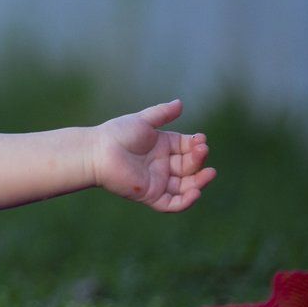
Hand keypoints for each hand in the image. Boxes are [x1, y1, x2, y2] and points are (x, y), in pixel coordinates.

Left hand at [92, 99, 215, 212]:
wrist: (98, 151)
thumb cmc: (117, 134)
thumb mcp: (143, 121)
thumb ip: (162, 114)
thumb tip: (181, 103)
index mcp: (162, 147)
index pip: (187, 148)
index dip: (196, 145)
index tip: (201, 140)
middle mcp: (162, 165)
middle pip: (189, 167)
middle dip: (199, 161)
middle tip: (203, 151)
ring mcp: (158, 181)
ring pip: (185, 186)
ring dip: (199, 182)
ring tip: (209, 173)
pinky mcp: (151, 196)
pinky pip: (173, 203)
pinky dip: (186, 201)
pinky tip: (196, 191)